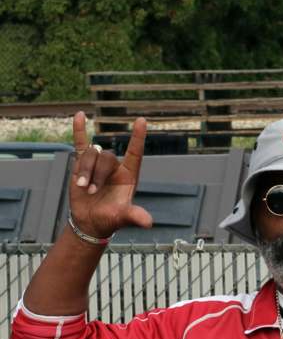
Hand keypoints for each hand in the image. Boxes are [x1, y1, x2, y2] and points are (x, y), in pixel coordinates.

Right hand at [69, 112, 152, 237]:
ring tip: (82, 188)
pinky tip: (80, 115)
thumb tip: (148, 223)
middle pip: (106, 157)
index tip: (141, 120)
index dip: (138, 138)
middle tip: (90, 192)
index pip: (135, 153)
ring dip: (84, 170)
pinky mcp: (82, 164)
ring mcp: (98, 164)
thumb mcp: (122, 218)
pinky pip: (81, 143)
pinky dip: (79, 130)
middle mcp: (115, 167)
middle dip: (96, 174)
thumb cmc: (110, 219)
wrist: (90, 222)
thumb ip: (134, 217)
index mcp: (128, 176)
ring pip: (91, 154)